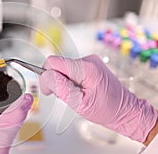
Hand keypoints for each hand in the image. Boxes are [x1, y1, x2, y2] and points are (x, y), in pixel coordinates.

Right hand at [39, 55, 157, 142]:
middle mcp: (88, 60)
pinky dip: (70, 80)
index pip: (53, 62)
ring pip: (62, 68)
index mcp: (86, 69)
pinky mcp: (90, 64)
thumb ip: (60, 88)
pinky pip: (70, 69)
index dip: (46, 76)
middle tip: (66, 96)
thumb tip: (45, 76)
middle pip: (57, 65)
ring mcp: (90, 61)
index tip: (50, 91)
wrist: (125, 110)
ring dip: (63, 82)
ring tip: (76, 94)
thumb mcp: (79, 103)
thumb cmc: (106, 110)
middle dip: (56, 81)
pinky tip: (80, 90)